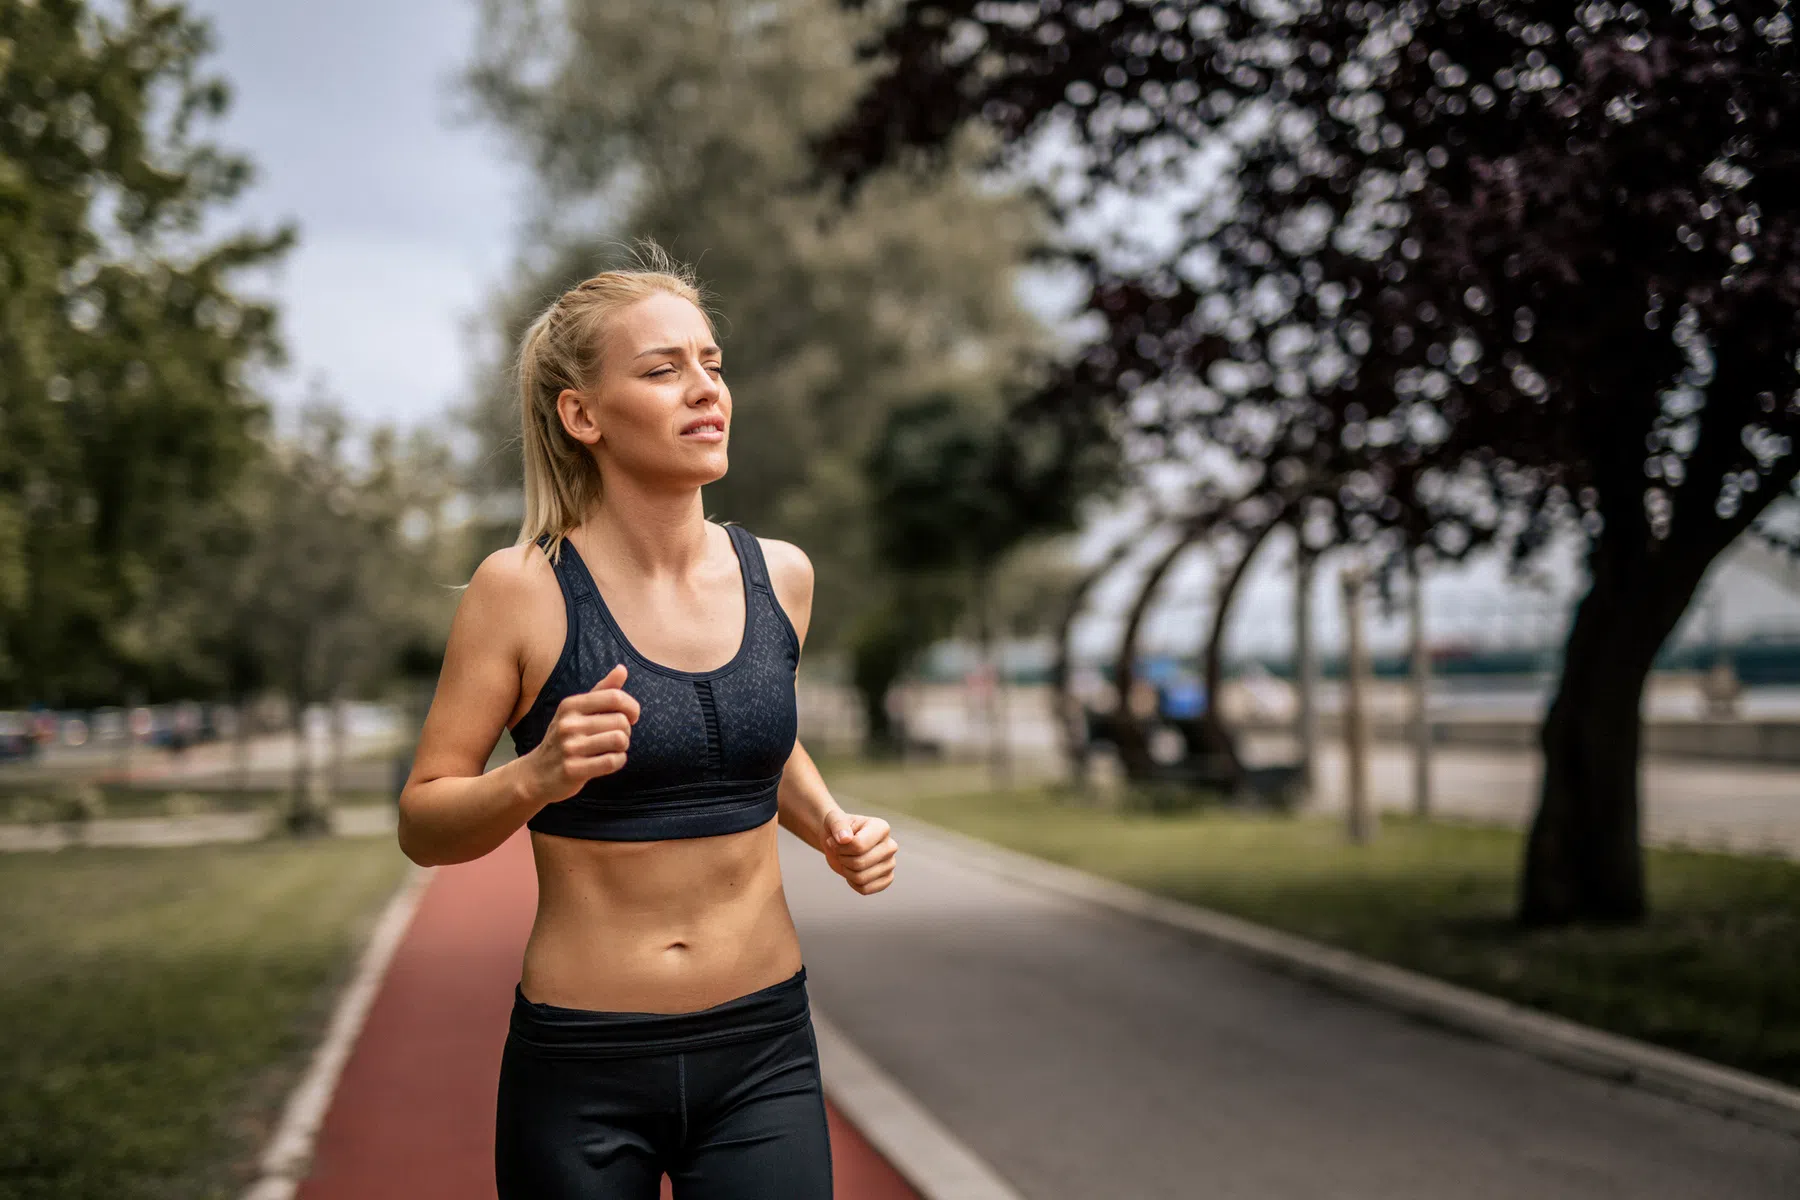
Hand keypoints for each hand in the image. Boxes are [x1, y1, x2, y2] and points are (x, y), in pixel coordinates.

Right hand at [522, 664, 639, 805]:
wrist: (536, 774)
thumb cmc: (563, 738)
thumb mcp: (576, 711)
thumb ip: (602, 690)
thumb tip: (622, 668)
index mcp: (570, 705)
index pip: (614, 697)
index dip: (631, 707)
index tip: (631, 717)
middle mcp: (568, 724)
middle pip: (621, 720)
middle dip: (626, 730)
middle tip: (616, 737)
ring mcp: (570, 747)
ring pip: (619, 740)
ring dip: (623, 747)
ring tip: (612, 748)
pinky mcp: (573, 770)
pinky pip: (613, 761)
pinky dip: (618, 761)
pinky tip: (609, 761)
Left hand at [820, 809, 897, 894]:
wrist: (839, 841)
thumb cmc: (838, 829)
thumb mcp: (833, 820)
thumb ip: (838, 825)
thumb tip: (845, 838)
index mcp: (881, 828)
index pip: (858, 845)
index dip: (840, 847)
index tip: (836, 840)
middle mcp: (890, 846)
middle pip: (859, 863)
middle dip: (843, 859)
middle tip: (841, 851)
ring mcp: (890, 864)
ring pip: (861, 878)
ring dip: (846, 871)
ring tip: (847, 860)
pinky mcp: (887, 879)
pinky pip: (865, 889)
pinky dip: (853, 883)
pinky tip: (852, 871)